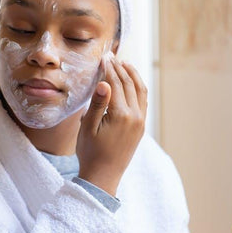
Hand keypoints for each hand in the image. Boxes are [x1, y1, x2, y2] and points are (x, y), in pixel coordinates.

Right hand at [76, 56, 146, 196]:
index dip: (109, 69)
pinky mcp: (141, 126)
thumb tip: (104, 82)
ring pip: (140, 90)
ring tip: (124, 63)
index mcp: (121, 115)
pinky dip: (138, 87)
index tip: (104, 57)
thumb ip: (97, 103)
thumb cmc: (91, 152)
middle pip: (129, 84)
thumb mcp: (88, 127)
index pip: (116, 84)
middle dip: (120, 68)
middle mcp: (135, 116)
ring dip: (132, 75)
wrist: (103, 176)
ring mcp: (141, 121)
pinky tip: (132, 82)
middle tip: (112, 56)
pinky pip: (143, 100)